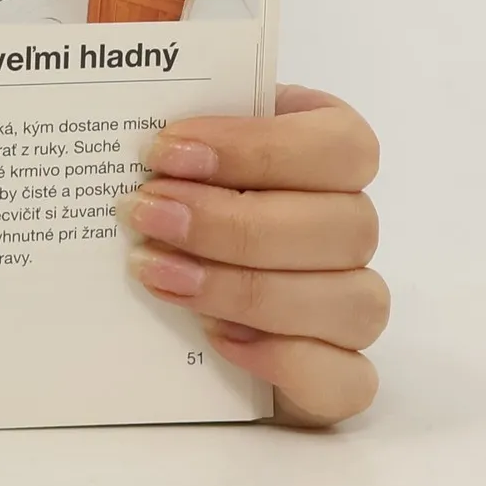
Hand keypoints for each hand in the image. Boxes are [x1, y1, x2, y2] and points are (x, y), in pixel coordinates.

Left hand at [116, 87, 384, 425]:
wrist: (167, 272)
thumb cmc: (177, 185)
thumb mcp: (175, 142)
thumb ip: (174, 121)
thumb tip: (132, 106)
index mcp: (328, 153)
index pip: (341, 146)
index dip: (260, 148)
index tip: (166, 152)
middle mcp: (351, 227)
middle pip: (346, 226)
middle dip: (232, 223)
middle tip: (144, 215)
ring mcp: (353, 303)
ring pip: (353, 302)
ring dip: (245, 288)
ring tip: (157, 273)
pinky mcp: (339, 373)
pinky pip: (348, 379)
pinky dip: (285, 361)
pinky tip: (215, 338)